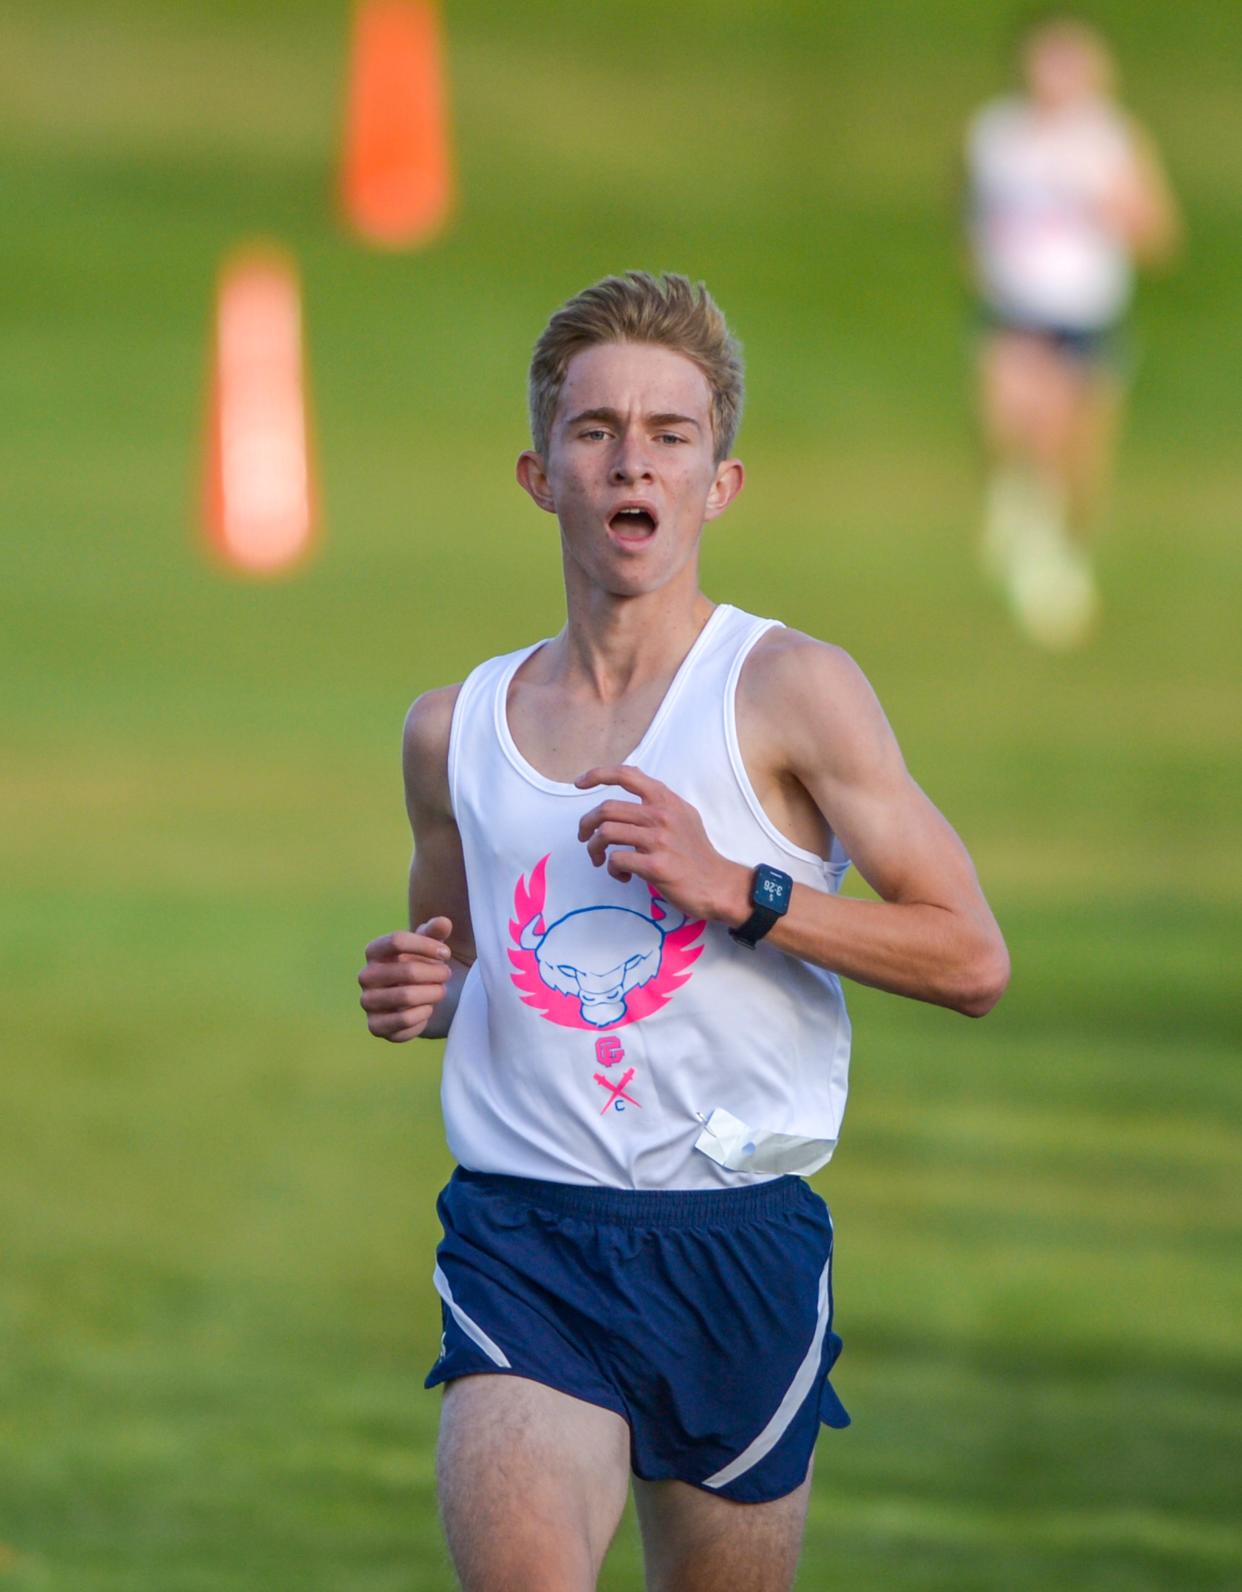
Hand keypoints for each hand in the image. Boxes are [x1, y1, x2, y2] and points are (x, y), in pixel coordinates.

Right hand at [358, 918, 454, 1041]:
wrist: (417, 1000)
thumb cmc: (422, 965)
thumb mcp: (429, 945)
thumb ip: (435, 932)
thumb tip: (444, 922)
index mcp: (374, 951)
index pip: (397, 940)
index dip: (427, 945)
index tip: (446, 953)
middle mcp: (365, 976)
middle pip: (407, 970)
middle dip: (436, 973)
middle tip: (447, 974)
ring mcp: (368, 1002)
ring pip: (406, 996)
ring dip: (432, 994)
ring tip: (441, 991)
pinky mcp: (375, 1026)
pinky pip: (404, 1021)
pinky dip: (423, 1015)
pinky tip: (428, 1009)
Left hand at [575, 765, 749, 926]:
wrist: (718, 884)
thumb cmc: (696, 852)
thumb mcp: (684, 815)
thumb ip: (659, 800)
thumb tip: (632, 782)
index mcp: (666, 800)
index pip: (626, 775)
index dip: (597, 774)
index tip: (579, 783)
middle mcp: (662, 815)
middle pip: (606, 809)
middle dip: (586, 824)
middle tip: (584, 838)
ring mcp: (659, 840)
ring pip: (606, 833)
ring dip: (594, 848)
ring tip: (601, 860)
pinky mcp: (656, 865)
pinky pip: (617, 860)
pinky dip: (612, 869)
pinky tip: (623, 875)